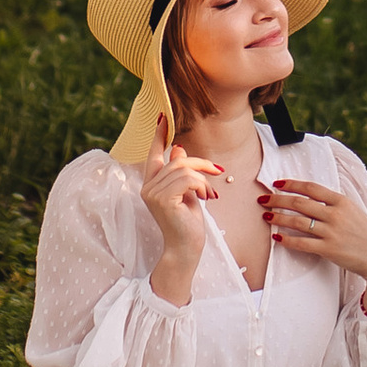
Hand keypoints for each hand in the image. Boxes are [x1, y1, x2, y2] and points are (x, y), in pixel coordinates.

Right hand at [142, 135, 223, 301]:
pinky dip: (201, 185)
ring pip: (184, 169)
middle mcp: (148, 186)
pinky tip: (205, 198)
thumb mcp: (188, 192)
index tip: (162, 117)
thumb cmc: (187, 224)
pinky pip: (188, 179)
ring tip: (209, 194)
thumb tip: (177, 149)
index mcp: (152, 184)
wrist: (186, 249)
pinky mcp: (162, 199)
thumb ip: (181, 172)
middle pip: (177, 160)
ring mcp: (152, 193)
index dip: (158, 135)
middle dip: (201, 163)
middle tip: (218, 171)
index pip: (153, 154)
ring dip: (203, 179)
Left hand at [260, 171, 366, 315]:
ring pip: (297, 222)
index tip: (277, 183)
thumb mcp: (354, 211)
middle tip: (263, 199)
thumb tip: (312, 197)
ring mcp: (332, 232)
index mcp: (342, 201)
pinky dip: (287, 239)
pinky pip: (302, 243)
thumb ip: (335, 204)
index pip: (311, 188)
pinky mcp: (329, 250)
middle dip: (278, 199)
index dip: (291, 184)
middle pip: (300, 203)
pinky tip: (276, 237)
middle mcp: (336, 214)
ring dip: (278, 218)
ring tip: (266, 216)